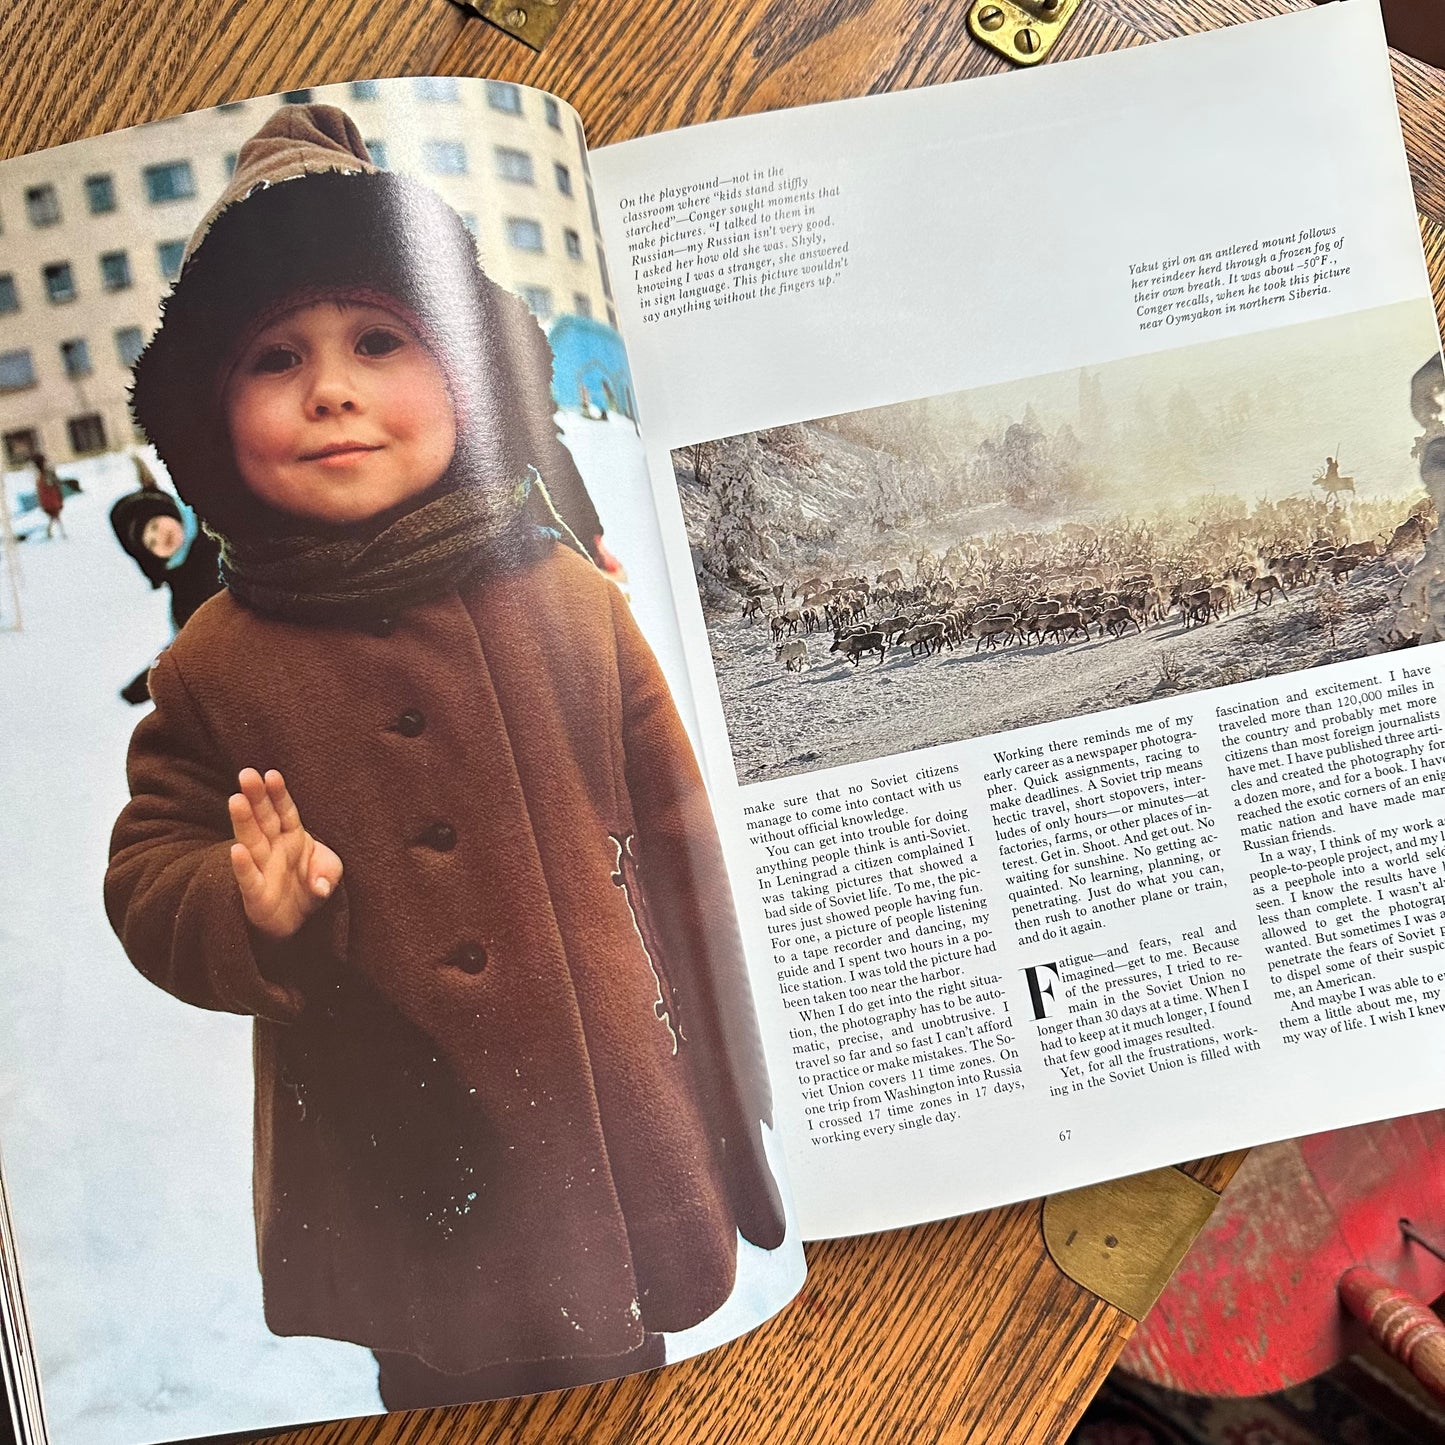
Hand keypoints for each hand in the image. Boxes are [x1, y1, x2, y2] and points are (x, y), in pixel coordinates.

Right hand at [228, 768, 342, 940]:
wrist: (298, 920)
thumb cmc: (311, 886)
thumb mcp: (329, 873)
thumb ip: (328, 871)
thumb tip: (321, 885)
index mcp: (293, 835)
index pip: (285, 810)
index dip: (278, 793)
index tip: (271, 774)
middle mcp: (274, 847)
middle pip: (264, 818)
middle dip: (256, 796)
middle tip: (247, 774)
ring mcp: (263, 868)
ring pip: (251, 840)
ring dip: (244, 821)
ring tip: (236, 800)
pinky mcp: (256, 893)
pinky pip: (248, 877)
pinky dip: (243, 865)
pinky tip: (236, 850)